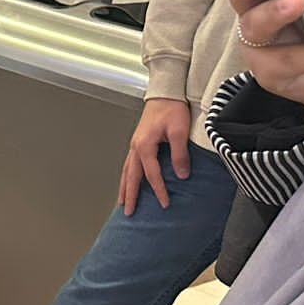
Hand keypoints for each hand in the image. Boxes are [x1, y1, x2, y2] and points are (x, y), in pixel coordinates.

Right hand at [119, 98, 193, 215]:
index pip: (152, 174)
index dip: (159, 189)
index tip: (165, 203)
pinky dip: (127, 176)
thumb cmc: (172, 109)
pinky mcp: (138, 142)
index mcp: (145, 146)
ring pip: (126, 171)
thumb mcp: (179, 131)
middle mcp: (136, 147)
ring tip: (122, 202)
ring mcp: (134, 145)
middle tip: (128, 212)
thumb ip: (179, 154)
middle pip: (131, 177)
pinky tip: (128, 181)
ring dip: (124, 187)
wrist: (165, 92)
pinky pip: (128, 164)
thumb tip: (181, 175)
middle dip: (130, 195)